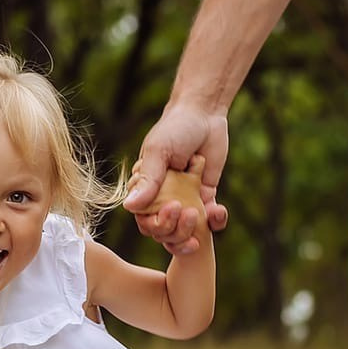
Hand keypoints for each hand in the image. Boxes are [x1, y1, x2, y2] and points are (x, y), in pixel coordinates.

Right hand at [123, 105, 227, 253]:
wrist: (204, 115)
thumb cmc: (175, 129)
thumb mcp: (159, 152)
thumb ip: (147, 180)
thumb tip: (129, 206)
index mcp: (146, 192)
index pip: (146, 222)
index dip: (158, 224)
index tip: (174, 207)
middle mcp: (162, 201)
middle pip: (165, 233)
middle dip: (178, 231)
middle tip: (191, 214)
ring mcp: (184, 202)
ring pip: (185, 233)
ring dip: (194, 233)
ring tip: (205, 214)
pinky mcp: (205, 198)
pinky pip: (209, 221)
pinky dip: (215, 221)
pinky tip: (218, 209)